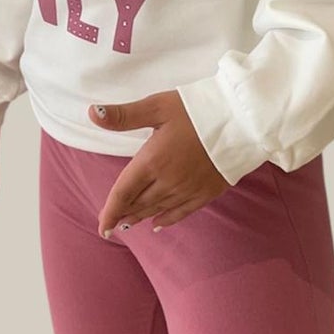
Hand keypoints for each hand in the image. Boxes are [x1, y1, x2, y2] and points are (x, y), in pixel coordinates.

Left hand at [90, 91, 230, 236]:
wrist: (241, 120)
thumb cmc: (197, 109)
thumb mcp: (157, 106)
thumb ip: (124, 115)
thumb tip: (92, 113)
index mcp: (152, 161)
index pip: (123, 192)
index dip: (110, 210)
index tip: (101, 226)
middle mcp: (167, 181)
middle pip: (139, 203)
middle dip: (123, 214)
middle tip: (110, 224)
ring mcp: (188, 189)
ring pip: (158, 209)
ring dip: (141, 217)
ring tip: (128, 224)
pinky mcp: (207, 192)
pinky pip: (182, 212)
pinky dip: (168, 220)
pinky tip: (158, 224)